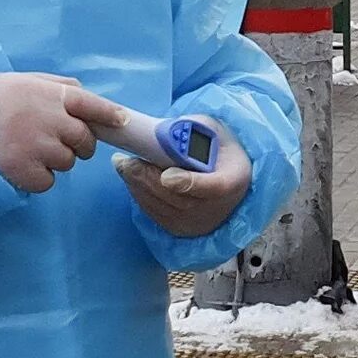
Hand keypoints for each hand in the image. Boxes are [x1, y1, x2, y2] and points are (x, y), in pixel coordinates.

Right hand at [0, 72, 120, 192]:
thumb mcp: (25, 80)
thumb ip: (57, 86)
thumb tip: (85, 93)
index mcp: (52, 95)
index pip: (91, 104)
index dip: (109, 115)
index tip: (121, 122)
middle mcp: (50, 119)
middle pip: (85, 140)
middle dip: (76, 144)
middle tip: (50, 140)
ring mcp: (38, 145)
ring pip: (68, 163)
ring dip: (54, 161)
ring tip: (26, 148)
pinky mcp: (24, 169)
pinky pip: (48, 182)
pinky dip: (37, 178)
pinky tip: (18, 164)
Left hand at [116, 119, 252, 236]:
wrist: (229, 175)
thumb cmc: (218, 148)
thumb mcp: (211, 129)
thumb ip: (189, 129)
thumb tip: (157, 133)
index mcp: (233, 179)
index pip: (213, 186)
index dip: (189, 183)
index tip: (167, 176)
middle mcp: (217, 207)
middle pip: (177, 198)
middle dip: (147, 178)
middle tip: (125, 161)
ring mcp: (198, 222)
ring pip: (160, 206)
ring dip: (137, 184)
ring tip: (124, 164)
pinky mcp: (180, 229)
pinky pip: (153, 212)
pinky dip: (139, 194)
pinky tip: (132, 178)